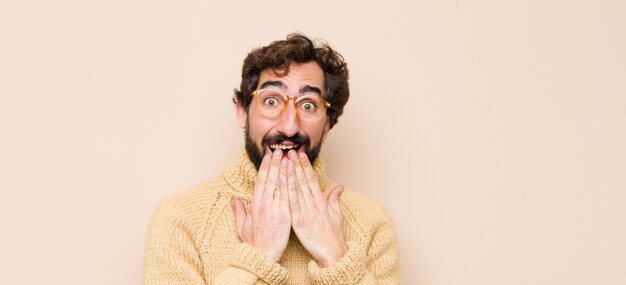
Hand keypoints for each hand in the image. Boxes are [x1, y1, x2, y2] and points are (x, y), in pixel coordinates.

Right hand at [232, 149, 290, 261]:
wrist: (261, 256)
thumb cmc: (253, 243)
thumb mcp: (242, 226)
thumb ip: (238, 210)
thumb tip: (234, 199)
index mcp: (254, 204)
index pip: (260, 180)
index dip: (265, 166)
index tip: (268, 156)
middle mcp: (263, 204)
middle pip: (269, 178)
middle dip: (274, 163)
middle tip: (279, 150)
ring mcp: (274, 209)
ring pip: (278, 184)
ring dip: (283, 169)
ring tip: (287, 156)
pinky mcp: (284, 215)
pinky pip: (287, 196)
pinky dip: (289, 183)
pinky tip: (292, 173)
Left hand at [286, 150, 347, 266]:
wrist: (333, 253)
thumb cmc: (334, 236)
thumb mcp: (336, 215)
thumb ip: (335, 199)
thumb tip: (340, 187)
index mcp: (321, 202)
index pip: (312, 180)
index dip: (306, 166)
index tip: (300, 155)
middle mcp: (314, 204)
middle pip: (304, 180)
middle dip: (297, 164)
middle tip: (290, 150)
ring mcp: (306, 211)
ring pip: (297, 188)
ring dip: (291, 172)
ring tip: (286, 159)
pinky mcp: (299, 221)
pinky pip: (292, 202)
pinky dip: (287, 189)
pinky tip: (283, 179)